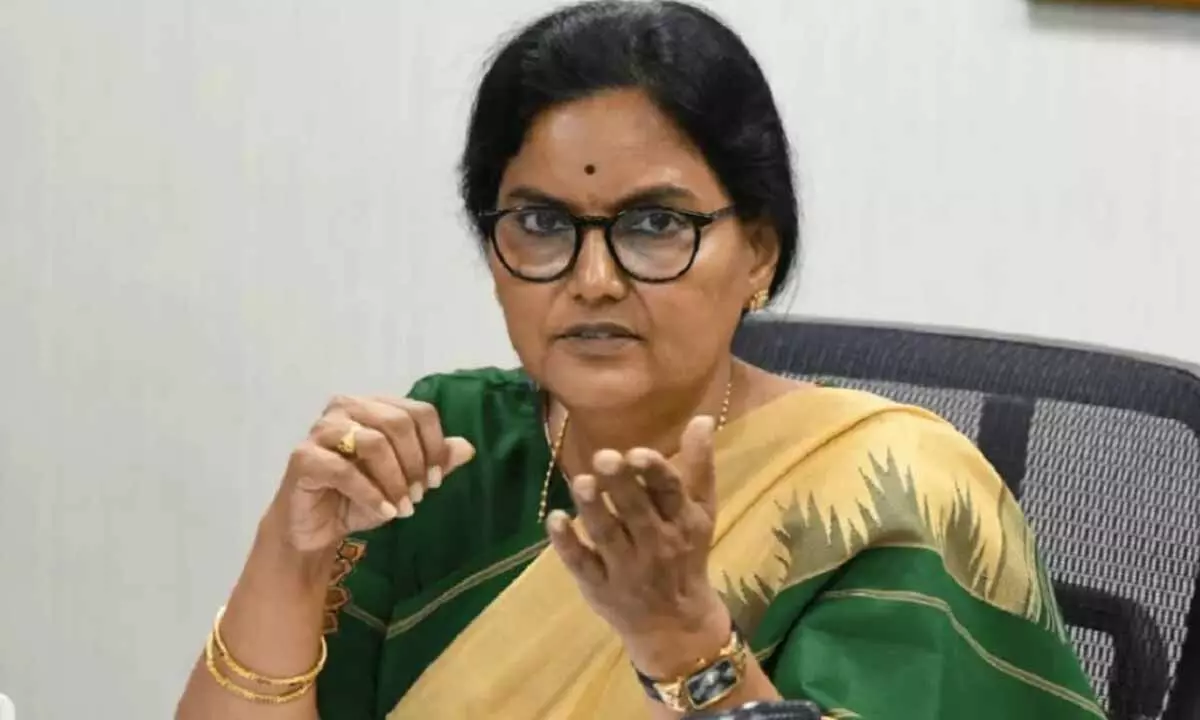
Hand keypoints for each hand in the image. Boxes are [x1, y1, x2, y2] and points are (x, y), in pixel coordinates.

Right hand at [270, 395, 474, 552]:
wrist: (316, 529)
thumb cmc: (360, 498)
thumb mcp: (406, 481)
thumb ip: (434, 463)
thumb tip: (467, 448)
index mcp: (374, 405)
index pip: (419, 411)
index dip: (434, 446)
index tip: (436, 480)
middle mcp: (347, 407)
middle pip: (398, 423)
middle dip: (415, 463)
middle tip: (419, 495)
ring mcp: (322, 429)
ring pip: (374, 443)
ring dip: (395, 480)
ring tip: (403, 507)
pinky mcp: (303, 457)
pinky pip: (345, 470)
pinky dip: (371, 494)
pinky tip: (384, 513)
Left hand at [546, 415, 728, 675]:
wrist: (675, 622)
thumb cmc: (686, 552)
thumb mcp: (700, 512)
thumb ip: (698, 466)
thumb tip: (701, 419)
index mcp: (682, 522)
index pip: (670, 494)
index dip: (654, 473)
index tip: (637, 454)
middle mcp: (655, 544)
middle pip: (636, 512)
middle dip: (621, 485)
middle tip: (603, 457)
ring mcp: (625, 568)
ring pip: (607, 535)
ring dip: (593, 509)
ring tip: (581, 482)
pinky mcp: (598, 586)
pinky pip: (581, 564)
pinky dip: (567, 544)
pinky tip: (555, 519)